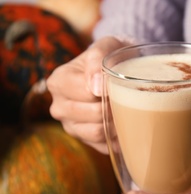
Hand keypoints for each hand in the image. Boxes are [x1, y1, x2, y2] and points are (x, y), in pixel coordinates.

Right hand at [47, 36, 127, 153]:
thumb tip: (96, 87)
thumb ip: (98, 59)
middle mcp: (59, 106)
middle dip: (114, 106)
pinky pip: (104, 146)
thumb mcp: (106, 46)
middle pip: (92, 115)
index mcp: (59, 82)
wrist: (116, 68)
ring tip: (127, 109)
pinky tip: (125, 123)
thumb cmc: (111, 56)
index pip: (86, 93)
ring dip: (117, 122)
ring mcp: (71, 126)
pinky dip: (118, 137)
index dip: (107, 90)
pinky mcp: (85, 140)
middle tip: (128, 97)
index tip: (119, 82)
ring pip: (98, 133)